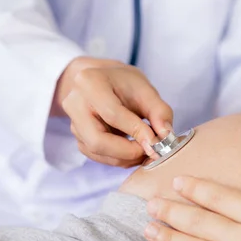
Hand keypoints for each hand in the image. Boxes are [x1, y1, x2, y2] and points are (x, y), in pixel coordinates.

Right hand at [54, 56, 172, 166]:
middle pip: (97, 140)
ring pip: (97, 152)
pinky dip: (119, 159)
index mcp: (89, 82)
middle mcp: (74, 104)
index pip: (112, 114)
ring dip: (126, 158)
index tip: (156, 142)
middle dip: (128, 152)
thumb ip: (159, 111)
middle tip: (152, 151)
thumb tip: (166, 136)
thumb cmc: (124, 83)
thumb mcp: (145, 89)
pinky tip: (135, 151)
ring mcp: (73, 123)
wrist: (104, 82)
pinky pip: (98, 156)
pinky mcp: (78, 138)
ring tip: (147, 151)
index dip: (135, 131)